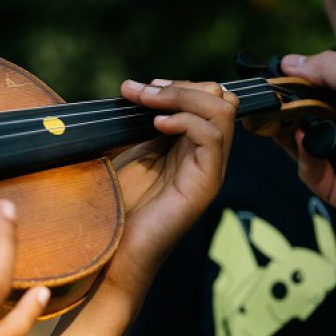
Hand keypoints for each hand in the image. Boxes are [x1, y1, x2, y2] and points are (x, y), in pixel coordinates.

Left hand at [110, 79, 236, 297]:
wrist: (114, 249)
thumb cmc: (118, 206)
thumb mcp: (130, 153)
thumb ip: (142, 123)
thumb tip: (138, 88)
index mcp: (190, 147)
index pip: (207, 98)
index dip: (176, 86)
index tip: (139, 88)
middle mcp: (206, 156)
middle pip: (220, 98)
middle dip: (179, 87)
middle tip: (141, 92)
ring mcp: (210, 170)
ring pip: (221, 111)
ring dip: (181, 97)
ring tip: (147, 103)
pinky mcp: (206, 184)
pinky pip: (212, 137)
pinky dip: (185, 121)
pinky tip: (157, 124)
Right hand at [277, 50, 335, 227]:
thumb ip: (330, 68)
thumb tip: (291, 63)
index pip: (323, 95)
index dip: (302, 87)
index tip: (281, 80)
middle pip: (308, 122)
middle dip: (290, 111)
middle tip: (274, 102)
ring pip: (302, 148)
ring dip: (291, 133)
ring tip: (284, 120)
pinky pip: (310, 172)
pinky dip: (306, 157)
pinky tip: (309, 142)